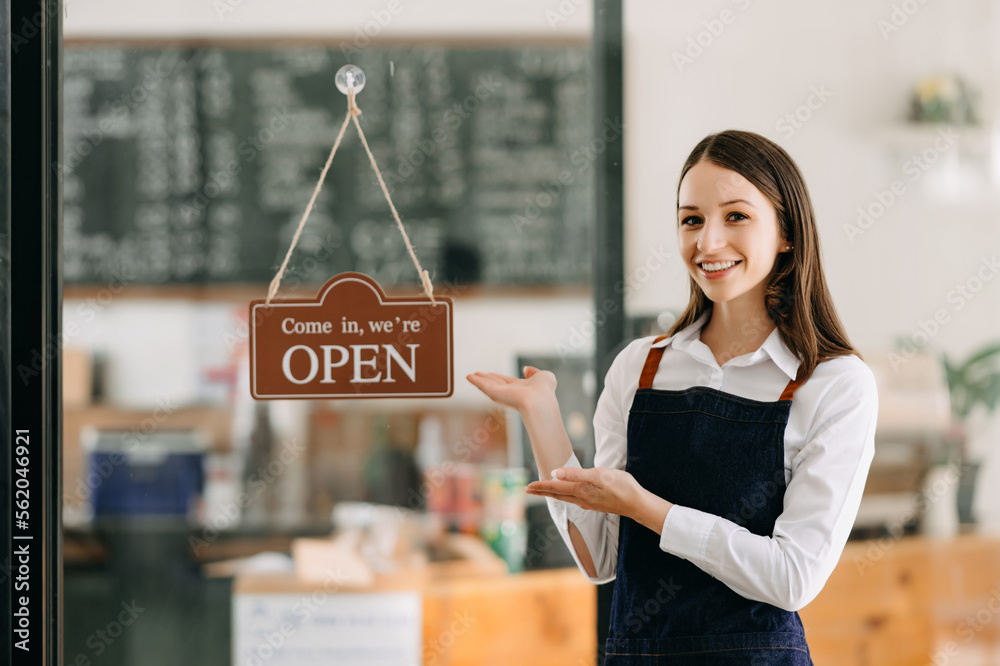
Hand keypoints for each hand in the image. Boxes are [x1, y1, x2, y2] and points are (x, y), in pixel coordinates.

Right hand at [465, 366, 555, 412]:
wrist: (540, 401)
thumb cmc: (545, 391)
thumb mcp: (544, 376)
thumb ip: (535, 372)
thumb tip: (526, 369)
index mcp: (522, 389)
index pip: (507, 382)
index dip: (499, 377)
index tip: (490, 373)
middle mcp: (511, 393)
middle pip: (496, 384)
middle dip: (487, 379)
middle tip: (477, 374)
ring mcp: (502, 395)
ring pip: (488, 386)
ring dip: (479, 380)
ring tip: (470, 375)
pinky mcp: (496, 394)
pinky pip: (484, 386)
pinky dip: (476, 381)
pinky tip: (468, 376)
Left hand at [526, 466, 642, 516]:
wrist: (637, 504)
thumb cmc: (622, 487)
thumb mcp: (600, 475)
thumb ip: (577, 474)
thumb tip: (555, 473)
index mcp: (580, 490)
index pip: (555, 487)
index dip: (541, 485)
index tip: (527, 486)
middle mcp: (581, 499)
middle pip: (556, 494)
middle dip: (541, 491)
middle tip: (527, 490)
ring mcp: (588, 503)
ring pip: (564, 497)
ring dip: (551, 493)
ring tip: (541, 490)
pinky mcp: (594, 503)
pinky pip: (572, 499)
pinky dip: (562, 495)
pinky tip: (563, 494)